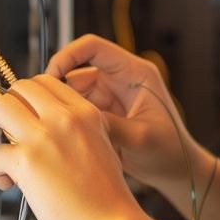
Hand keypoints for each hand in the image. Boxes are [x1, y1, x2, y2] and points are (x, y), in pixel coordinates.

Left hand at [0, 75, 144, 219]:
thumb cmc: (107, 197)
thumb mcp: (102, 146)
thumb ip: (76, 130)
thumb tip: (43, 131)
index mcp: (86, 113)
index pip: (46, 82)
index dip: (29, 98)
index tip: (26, 117)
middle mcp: (65, 117)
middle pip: (20, 87)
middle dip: (8, 106)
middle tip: (8, 130)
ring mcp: (44, 137)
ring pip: (0, 106)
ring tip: (2, 149)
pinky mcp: (26, 162)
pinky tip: (8, 184)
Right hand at [44, 35, 200, 192]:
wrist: (177, 171)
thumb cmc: (170, 151)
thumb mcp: (140, 138)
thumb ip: (108, 126)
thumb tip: (75, 119)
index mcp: (135, 73)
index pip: (94, 48)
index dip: (68, 55)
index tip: (50, 74)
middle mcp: (120, 80)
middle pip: (76, 71)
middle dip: (58, 88)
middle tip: (42, 110)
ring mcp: (110, 97)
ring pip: (72, 93)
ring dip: (62, 108)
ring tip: (53, 128)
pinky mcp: (103, 113)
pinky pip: (77, 110)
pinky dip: (68, 120)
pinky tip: (62, 136)